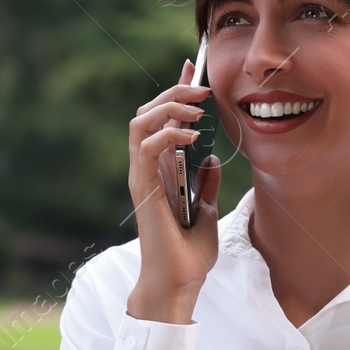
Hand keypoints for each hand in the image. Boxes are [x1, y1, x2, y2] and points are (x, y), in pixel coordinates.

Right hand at [124, 57, 221, 324]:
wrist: (179, 283)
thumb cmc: (189, 254)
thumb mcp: (207, 211)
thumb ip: (205, 184)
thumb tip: (209, 158)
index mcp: (161, 171)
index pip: (163, 120)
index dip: (176, 90)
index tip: (192, 66)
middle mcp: (147, 170)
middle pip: (148, 113)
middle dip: (175, 92)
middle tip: (203, 88)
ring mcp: (142, 177)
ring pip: (140, 122)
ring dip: (168, 107)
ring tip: (196, 108)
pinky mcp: (142, 188)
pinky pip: (147, 147)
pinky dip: (168, 134)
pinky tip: (193, 136)